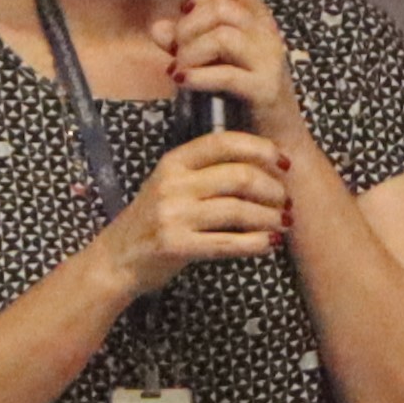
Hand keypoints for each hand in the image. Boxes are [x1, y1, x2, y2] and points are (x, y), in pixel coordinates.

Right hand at [105, 127, 289, 298]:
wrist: (117, 259)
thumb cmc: (152, 221)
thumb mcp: (170, 185)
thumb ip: (205, 171)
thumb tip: (261, 165)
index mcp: (173, 162)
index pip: (224, 142)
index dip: (261, 149)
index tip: (283, 162)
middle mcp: (173, 184)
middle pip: (239, 176)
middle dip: (272, 188)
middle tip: (286, 200)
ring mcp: (174, 215)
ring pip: (238, 209)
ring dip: (270, 217)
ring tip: (283, 223)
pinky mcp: (177, 246)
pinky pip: (228, 242)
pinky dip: (256, 243)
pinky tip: (269, 244)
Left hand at [163, 0, 292, 128]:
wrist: (274, 139)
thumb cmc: (241, 98)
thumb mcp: (211, 63)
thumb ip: (184, 43)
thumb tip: (157, 27)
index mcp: (259, 22)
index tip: (185, 11)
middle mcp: (268, 36)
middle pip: (223, 9)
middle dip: (189, 27)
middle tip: (177, 50)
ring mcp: (270, 62)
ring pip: (224, 36)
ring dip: (191, 51)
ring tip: (180, 68)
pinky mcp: (265, 90)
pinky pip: (227, 74)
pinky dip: (198, 76)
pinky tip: (184, 81)